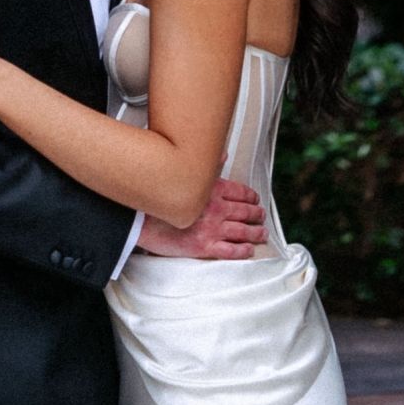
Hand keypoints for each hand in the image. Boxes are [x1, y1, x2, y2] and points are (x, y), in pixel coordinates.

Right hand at [138, 178, 264, 260]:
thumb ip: (207, 166)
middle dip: (256, 214)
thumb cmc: (160, 195)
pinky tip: (249, 249)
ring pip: (242, 231)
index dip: (251, 196)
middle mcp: (216, 208)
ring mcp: (212, 229)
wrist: (141, 219)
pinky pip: (231, 250)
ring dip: (255, 232)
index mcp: (212, 189)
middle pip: (245, 211)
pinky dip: (243, 250)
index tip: (256, 199)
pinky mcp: (205, 247)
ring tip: (261, 233)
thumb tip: (222, 154)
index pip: (240, 192)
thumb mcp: (185, 174)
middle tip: (262, 216)